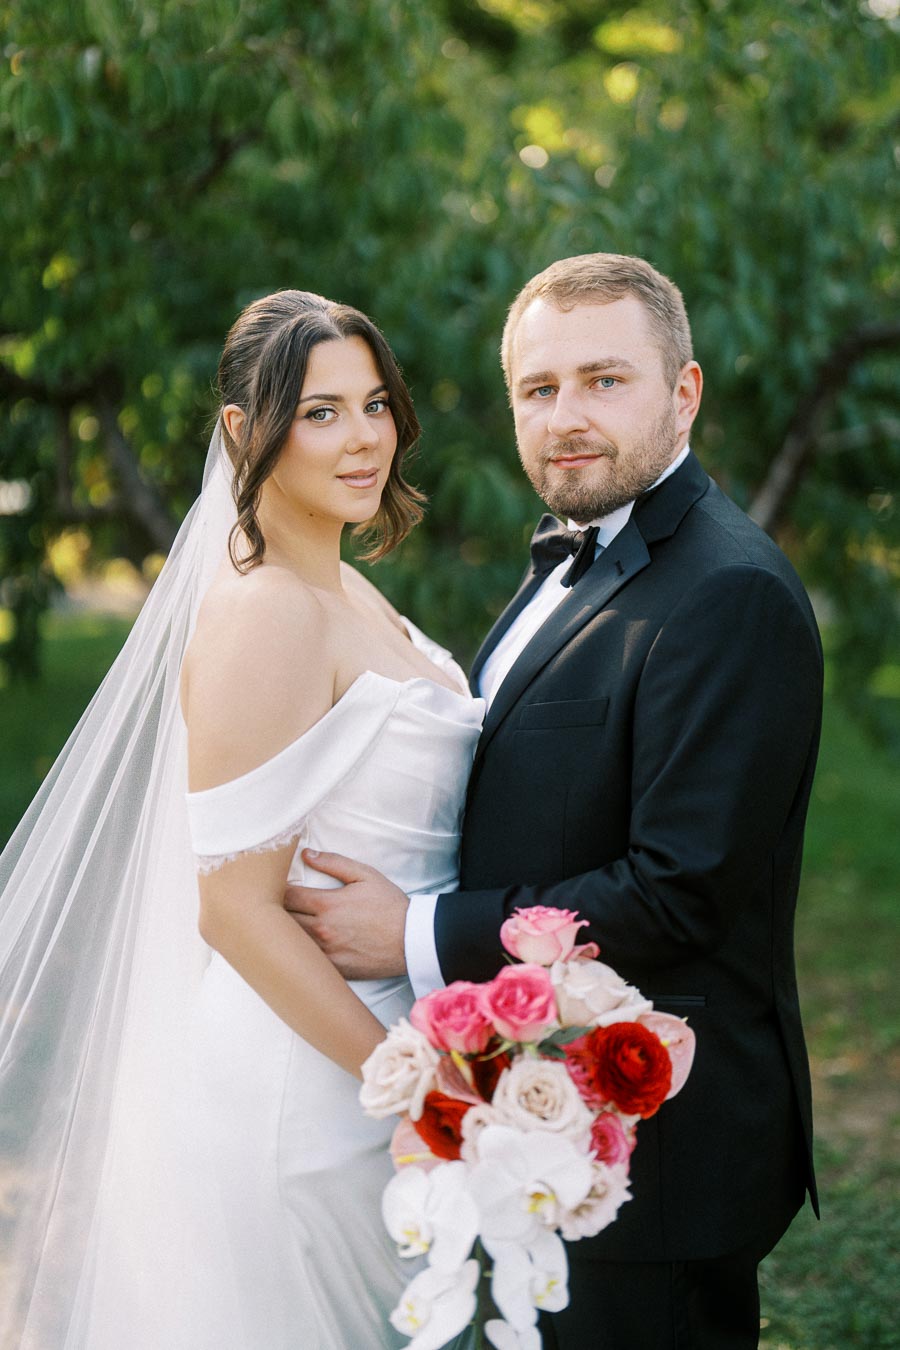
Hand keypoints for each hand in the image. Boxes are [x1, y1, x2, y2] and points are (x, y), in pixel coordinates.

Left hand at [284, 850, 408, 979]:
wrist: (412, 939)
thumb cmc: (389, 905)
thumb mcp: (365, 875)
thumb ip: (333, 862)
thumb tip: (306, 854)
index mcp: (326, 904)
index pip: (285, 896)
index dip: (276, 891)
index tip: (275, 888)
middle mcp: (321, 930)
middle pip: (282, 921)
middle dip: (275, 912)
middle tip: (272, 906)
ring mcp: (325, 953)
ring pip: (290, 943)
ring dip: (284, 934)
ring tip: (280, 926)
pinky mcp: (333, 970)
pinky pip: (306, 962)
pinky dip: (300, 953)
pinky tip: (299, 947)